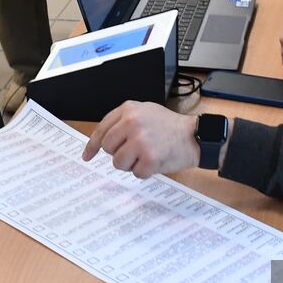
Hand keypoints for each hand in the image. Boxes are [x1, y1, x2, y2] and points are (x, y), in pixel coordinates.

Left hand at [83, 101, 199, 178]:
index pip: (102, 129)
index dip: (93, 145)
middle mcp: (132, 122)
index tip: (88, 155)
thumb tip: (101, 140)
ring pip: (118, 163)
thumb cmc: (170, 126)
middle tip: (136, 151)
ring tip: (147, 154)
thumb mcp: (145, 111)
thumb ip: (123, 121)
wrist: (194, 136)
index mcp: (129, 109)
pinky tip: (156, 161)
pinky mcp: (150, 158)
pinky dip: (145, 172)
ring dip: (132, 164)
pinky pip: (136, 173)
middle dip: (119, 153)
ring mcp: (141, 140)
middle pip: (108, 148)